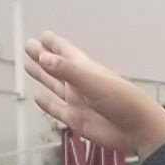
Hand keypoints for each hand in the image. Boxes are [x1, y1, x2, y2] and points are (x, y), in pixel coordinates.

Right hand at [25, 35, 164, 164]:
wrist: (136, 130)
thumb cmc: (121, 100)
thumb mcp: (93, 81)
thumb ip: (67, 70)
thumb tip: (43, 57)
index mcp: (86, 69)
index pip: (65, 52)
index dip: (54, 44)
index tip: (42, 35)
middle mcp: (79, 83)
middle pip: (56, 66)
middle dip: (42, 56)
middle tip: (28, 46)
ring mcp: (76, 101)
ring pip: (53, 84)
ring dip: (41, 75)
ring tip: (28, 64)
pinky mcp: (75, 119)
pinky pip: (56, 109)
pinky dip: (46, 103)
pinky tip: (37, 96)